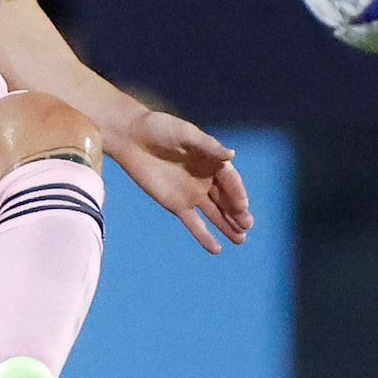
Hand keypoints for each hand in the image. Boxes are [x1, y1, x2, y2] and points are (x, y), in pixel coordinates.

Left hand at [110, 110, 252, 255]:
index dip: (237, 193)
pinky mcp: (176, 204)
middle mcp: (206, 179)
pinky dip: (204, 235)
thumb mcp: (185, 133)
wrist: (131, 137)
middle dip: (237, 213)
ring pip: (214, 213)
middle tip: (246, 225)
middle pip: (226, 199)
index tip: (242, 206)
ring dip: (227, 226)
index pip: (230, 180)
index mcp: (212, 160)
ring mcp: (192, 194)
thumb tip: (231, 155)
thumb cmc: (159, 128)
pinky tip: (216, 249)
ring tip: (240, 240)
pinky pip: (193, 223)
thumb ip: (208, 146)